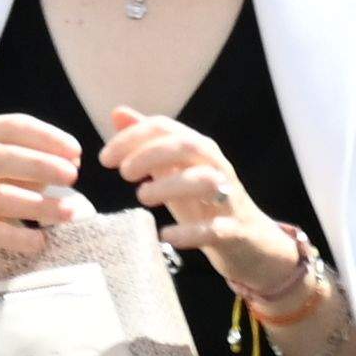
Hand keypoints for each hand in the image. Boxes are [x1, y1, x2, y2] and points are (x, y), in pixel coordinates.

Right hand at [0, 115, 84, 274]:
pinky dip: (17, 237)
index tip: (76, 152)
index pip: (12, 127)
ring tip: (69, 212)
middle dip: (40, 166)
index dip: (46, 137)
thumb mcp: (12, 161)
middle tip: (72, 177)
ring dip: (39, 205)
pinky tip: (40, 240)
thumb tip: (72, 161)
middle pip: (0, 157)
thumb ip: (39, 158)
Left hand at [94, 108, 306, 303]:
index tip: (105, 158)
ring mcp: (229, 198)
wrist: (250, 242)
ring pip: (205, 182)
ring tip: (141, 197)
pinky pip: (214, 229)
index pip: (164, 128)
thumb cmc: (203, 202)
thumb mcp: (173, 170)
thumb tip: (118, 113)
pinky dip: (188, 232)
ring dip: (169, 186)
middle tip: (123, 173)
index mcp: (199, 149)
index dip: (132, 138)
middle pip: (186, 147)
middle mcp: (216, 167)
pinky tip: (165, 236)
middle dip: (150, 154)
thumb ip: (147, 143)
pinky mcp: (234, 230)